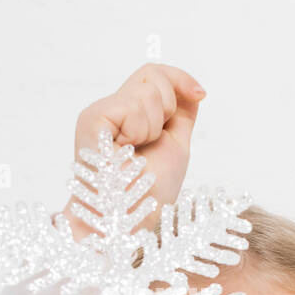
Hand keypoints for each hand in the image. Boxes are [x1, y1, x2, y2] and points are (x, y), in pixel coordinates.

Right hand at [60, 63, 206, 236]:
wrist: (129, 220)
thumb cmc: (149, 194)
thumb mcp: (176, 145)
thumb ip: (181, 116)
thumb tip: (192, 91)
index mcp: (127, 116)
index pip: (154, 75)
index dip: (180, 79)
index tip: (201, 94)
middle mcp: (110, 110)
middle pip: (153, 73)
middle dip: (169, 107)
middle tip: (153, 141)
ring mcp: (99, 113)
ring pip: (147, 89)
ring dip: (154, 126)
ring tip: (138, 152)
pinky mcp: (92, 118)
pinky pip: (134, 104)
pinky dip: (141, 130)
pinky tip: (127, 150)